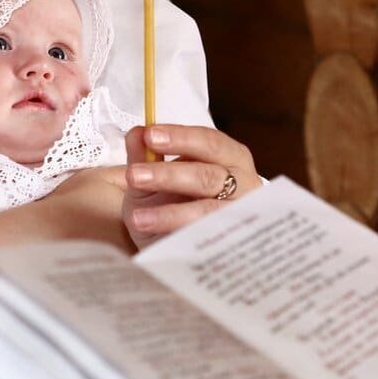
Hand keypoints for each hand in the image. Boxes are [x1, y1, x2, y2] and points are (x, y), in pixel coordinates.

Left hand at [122, 124, 262, 248]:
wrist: (174, 245)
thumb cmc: (169, 202)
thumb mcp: (151, 179)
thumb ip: (143, 156)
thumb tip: (136, 133)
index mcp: (230, 157)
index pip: (209, 142)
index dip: (181, 137)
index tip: (150, 135)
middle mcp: (243, 183)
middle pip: (209, 175)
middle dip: (170, 174)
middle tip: (135, 175)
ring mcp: (239, 216)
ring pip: (207, 210)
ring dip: (170, 213)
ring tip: (137, 217)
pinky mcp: (230, 243)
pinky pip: (205, 239)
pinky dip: (177, 235)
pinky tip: (152, 232)